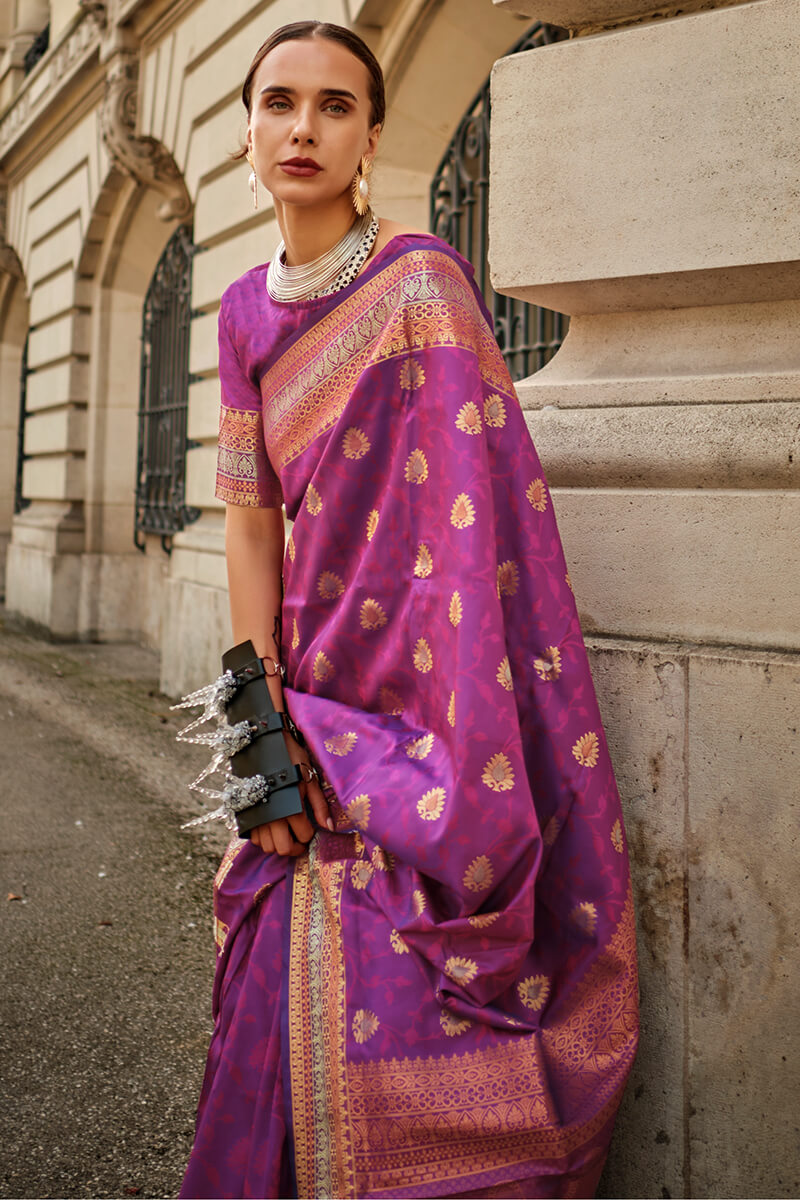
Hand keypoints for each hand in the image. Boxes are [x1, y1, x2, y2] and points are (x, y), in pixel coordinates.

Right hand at [249, 728, 330, 855]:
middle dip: (294, 846)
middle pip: (283, 848)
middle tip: (300, 838)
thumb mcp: (310, 778)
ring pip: (266, 846)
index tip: (311, 827)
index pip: (303, 836)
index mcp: (291, 808)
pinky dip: (263, 837)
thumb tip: (329, 827)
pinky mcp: (246, 814)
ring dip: (278, 843)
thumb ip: (320, 806)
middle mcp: (272, 817)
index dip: (310, 834)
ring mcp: (257, 817)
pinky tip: (272, 826)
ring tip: (286, 832)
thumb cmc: (291, 758)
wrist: (264, 744)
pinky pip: (253, 838)